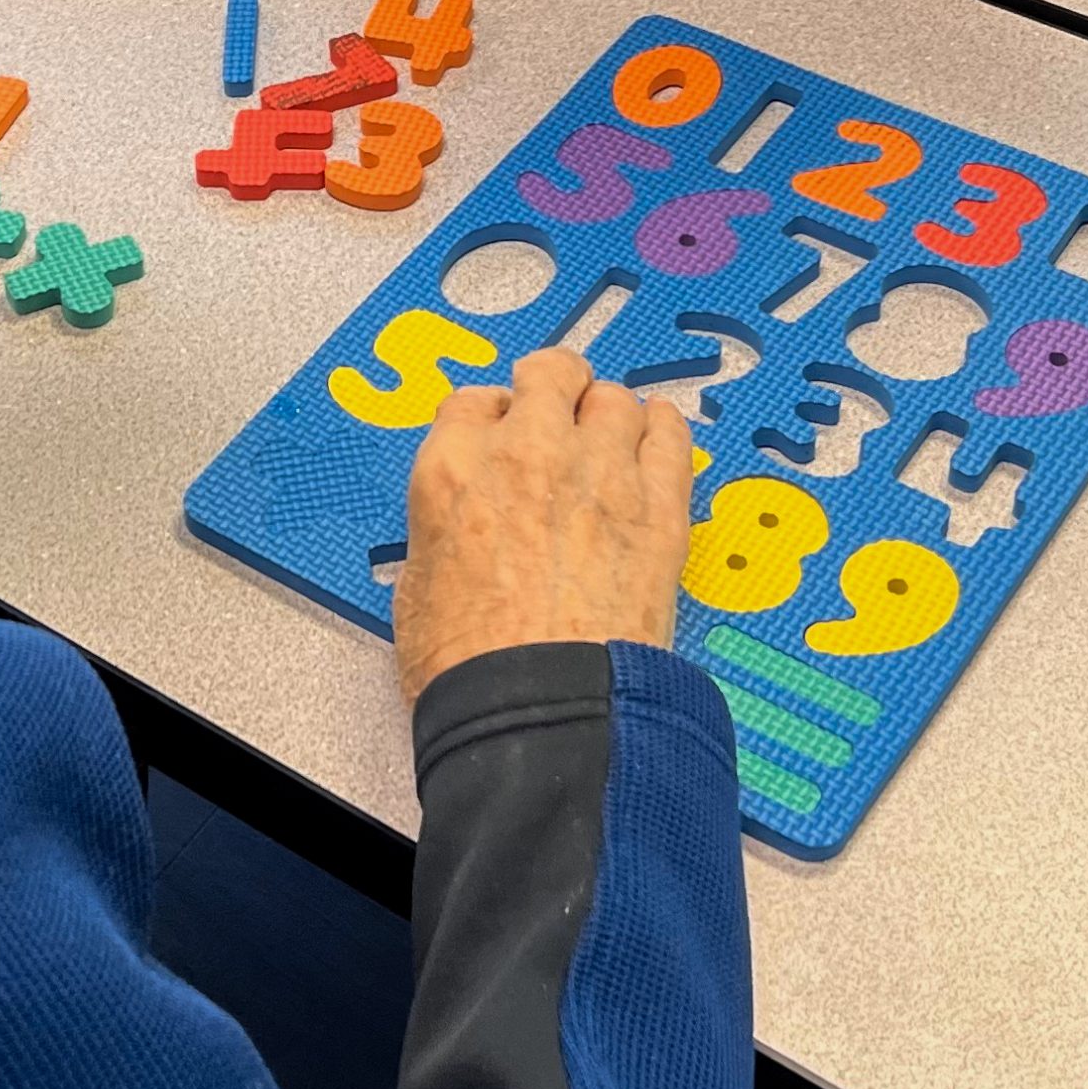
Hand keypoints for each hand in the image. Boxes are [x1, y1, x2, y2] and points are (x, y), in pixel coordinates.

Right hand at [391, 349, 693, 705]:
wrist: (542, 715)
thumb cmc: (473, 672)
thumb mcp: (416, 590)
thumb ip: (442, 531)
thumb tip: (462, 528)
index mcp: (453, 469)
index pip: (474, 402)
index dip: (493, 417)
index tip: (504, 434)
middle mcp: (526, 452)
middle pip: (550, 373)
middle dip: (554, 390)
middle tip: (560, 417)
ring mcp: (599, 471)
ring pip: (615, 398)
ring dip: (609, 415)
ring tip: (612, 439)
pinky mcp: (659, 504)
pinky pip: (671, 434)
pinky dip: (664, 429)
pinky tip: (659, 436)